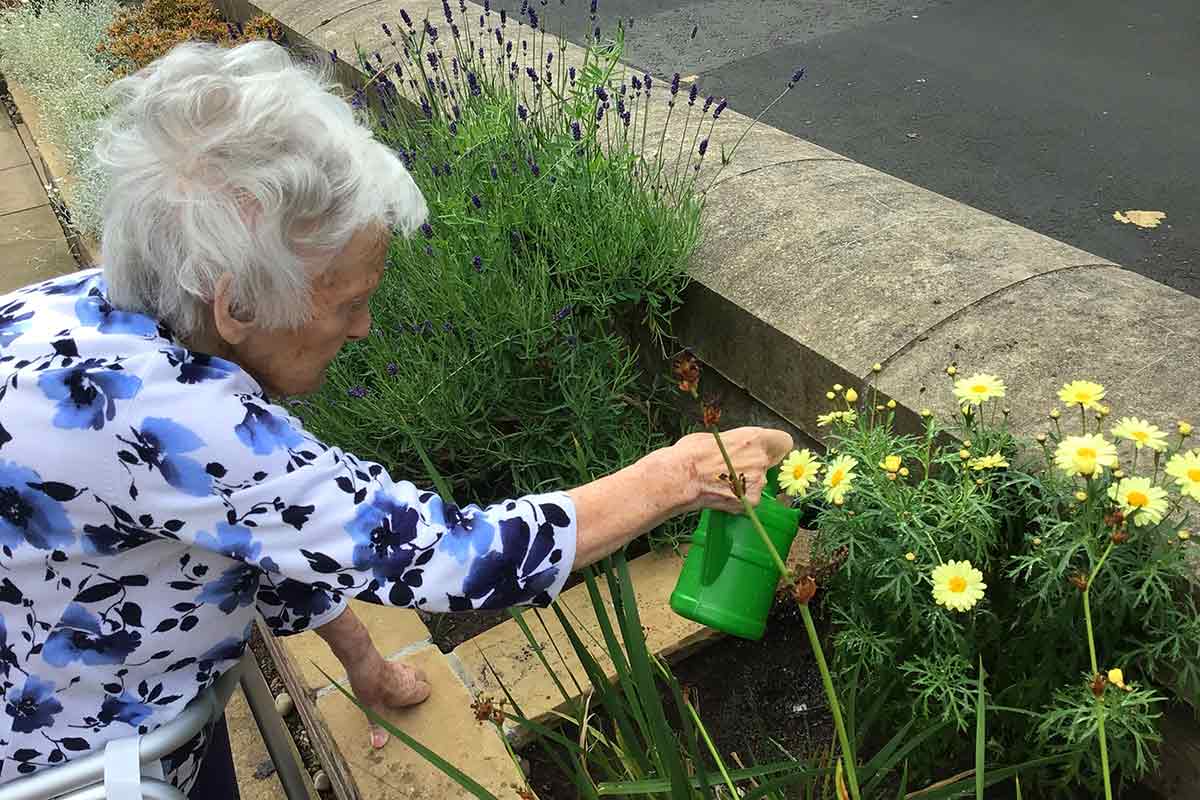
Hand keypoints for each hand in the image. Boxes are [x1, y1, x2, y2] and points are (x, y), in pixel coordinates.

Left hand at [315, 606, 431, 748]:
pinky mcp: (392, 661)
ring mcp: (401, 667)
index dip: (422, 697)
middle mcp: (409, 677)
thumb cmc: (371, 685)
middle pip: (423, 678)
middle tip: (409, 695)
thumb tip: (379, 744)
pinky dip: (398, 673)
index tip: (414, 704)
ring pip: (413, 671)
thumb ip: (378, 726)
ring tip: (400, 687)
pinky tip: (387, 679)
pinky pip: (401, 667)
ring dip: (409, 678)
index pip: (426, 690)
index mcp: (410, 690)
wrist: (362, 661)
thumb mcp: (373, 709)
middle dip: (420, 685)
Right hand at [672, 426, 793, 513]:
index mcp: (754, 438)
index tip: (766, 450)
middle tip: (734, 468)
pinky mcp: (751, 501)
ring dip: (745, 483)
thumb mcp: (716, 438)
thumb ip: (735, 442)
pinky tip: (721, 494)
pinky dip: (739, 498)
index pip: (783, 441)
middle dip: (756, 466)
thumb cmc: (691, 454)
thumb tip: (737, 447)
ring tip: (722, 482)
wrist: (681, 478)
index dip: (774, 447)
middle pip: (769, 463)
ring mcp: (758, 482)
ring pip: (758, 482)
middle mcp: (761, 459)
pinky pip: (750, 498)